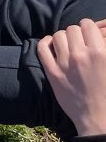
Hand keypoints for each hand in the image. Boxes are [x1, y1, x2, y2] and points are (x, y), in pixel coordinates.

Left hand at [37, 19, 105, 135]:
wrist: (98, 117)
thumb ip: (104, 47)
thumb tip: (100, 32)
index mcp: (100, 52)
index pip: (87, 24)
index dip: (87, 27)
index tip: (88, 33)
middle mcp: (81, 55)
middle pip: (72, 29)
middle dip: (76, 33)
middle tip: (79, 41)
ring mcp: (64, 64)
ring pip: (58, 36)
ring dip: (62, 38)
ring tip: (67, 45)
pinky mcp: (52, 72)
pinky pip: (42, 48)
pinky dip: (45, 43)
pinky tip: (51, 45)